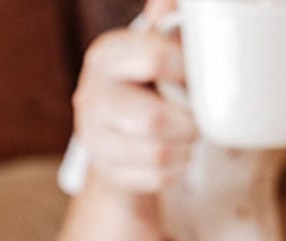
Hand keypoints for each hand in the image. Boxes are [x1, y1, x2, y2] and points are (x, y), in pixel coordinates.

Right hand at [74, 0, 195, 193]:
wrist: (120, 125)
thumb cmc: (149, 77)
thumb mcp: (157, 42)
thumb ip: (167, 23)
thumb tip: (166, 4)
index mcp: (105, 56)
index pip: (154, 59)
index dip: (187, 69)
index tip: (195, 74)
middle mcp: (91, 97)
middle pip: (151, 120)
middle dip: (187, 121)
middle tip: (195, 116)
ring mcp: (93, 139)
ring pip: (157, 153)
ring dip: (186, 146)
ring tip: (189, 136)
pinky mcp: (105, 172)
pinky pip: (154, 178)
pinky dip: (176, 169)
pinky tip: (178, 155)